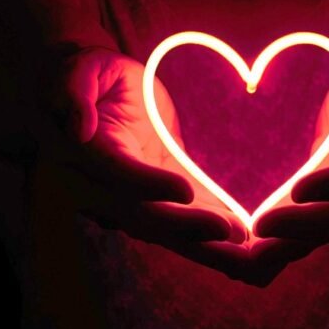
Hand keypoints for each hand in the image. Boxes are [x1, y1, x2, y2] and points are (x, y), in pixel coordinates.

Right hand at [32, 47, 258, 280]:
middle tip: (235, 234)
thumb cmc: (92, 76)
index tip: (184, 190)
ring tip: (254, 258)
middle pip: (145, 218)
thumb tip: (78, 127)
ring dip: (211, 249)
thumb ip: (73, 89)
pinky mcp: (158, 204)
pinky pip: (185, 228)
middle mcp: (103, 190)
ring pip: (169, 234)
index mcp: (85, 155)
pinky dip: (216, 242)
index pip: (115, 173)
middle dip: (191, 230)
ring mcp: (132, 204)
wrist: (98, 97)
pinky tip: (251, 248)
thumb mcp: (82, 70)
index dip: (146, 183)